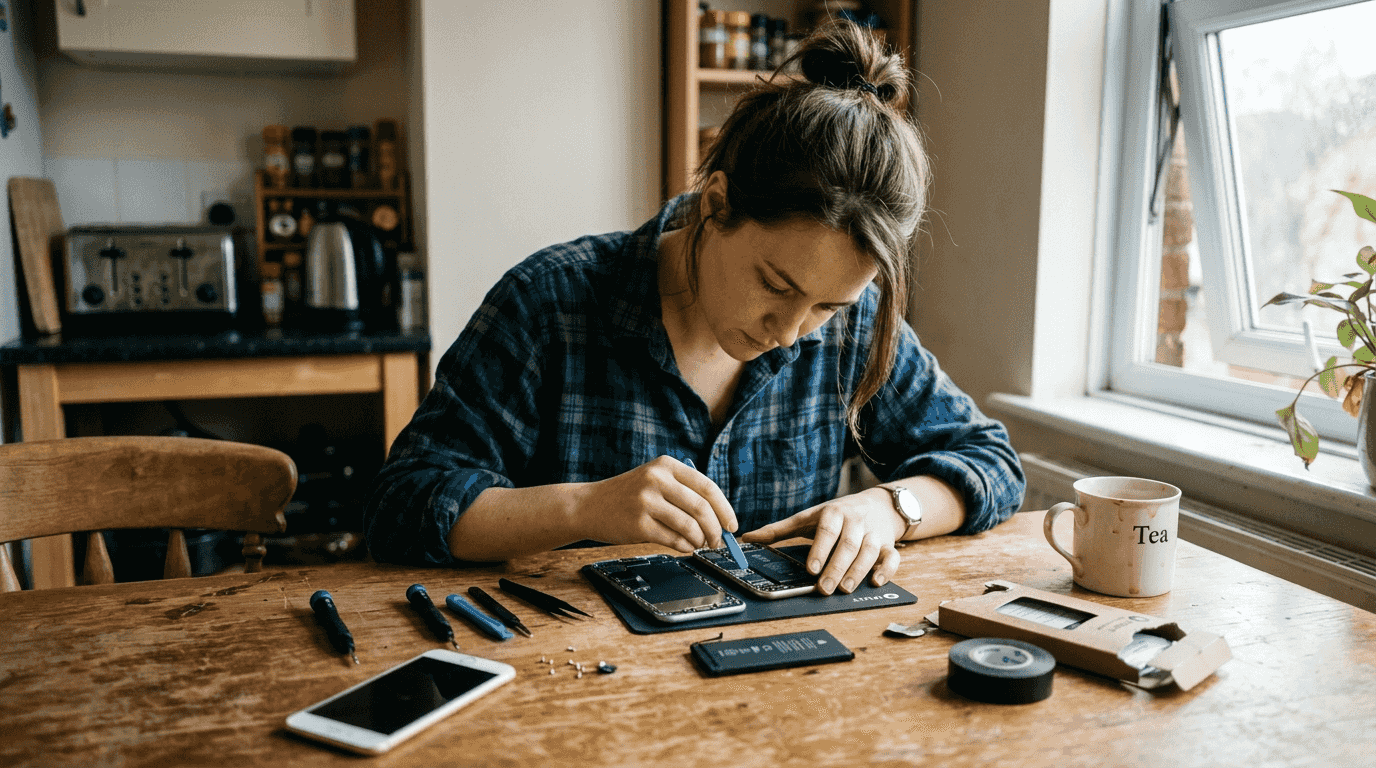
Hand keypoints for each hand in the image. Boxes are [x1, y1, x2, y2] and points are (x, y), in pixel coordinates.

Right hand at [573, 456, 736, 552]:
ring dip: (700, 540)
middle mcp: (657, 479)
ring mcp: (647, 502)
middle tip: (719, 541)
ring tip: (700, 544)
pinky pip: (673, 539)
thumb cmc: (628, 496)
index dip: (724, 509)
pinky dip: (685, 546)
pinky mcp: (639, 524)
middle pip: (702, 508)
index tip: (732, 525)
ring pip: (689, 526)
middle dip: (716, 529)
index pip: (707, 487)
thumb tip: (719, 518)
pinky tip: (684, 546)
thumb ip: (683, 492)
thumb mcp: (654, 479)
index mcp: (666, 465)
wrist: (589, 505)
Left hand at [739, 489, 900, 594]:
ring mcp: (874, 534)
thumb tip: (747, 538)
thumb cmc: (836, 515)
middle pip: (848, 545)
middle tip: (824, 588)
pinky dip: (887, 570)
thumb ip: (779, 530)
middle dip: (836, 567)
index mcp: (834, 513)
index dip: (820, 549)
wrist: (877, 504)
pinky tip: (875, 581)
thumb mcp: (808, 518)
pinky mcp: (888, 545)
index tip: (810, 568)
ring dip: (858, 572)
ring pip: (869, 552)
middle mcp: (856, 522)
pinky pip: (892, 557)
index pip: (827, 529)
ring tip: (844, 589)